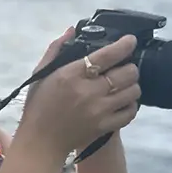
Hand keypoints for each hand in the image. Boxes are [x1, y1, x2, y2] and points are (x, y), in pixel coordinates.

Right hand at [20, 27, 140, 156]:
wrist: (40, 142)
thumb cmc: (38, 106)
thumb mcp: (39, 75)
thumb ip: (55, 50)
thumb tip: (72, 30)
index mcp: (71, 75)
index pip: (108, 55)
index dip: (125, 45)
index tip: (130, 41)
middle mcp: (88, 91)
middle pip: (127, 72)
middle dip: (129, 67)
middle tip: (123, 68)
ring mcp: (98, 111)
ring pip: (133, 91)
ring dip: (131, 85)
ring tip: (123, 85)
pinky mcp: (104, 127)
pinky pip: (130, 112)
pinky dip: (130, 105)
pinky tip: (122, 102)